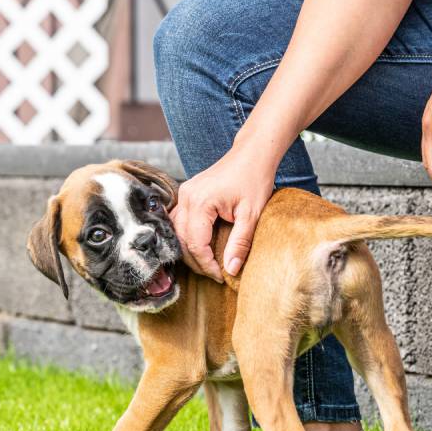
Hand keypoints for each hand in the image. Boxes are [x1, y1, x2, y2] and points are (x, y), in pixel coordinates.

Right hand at [171, 146, 275, 281]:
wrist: (252, 154)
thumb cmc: (254, 178)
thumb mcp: (252, 214)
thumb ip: (240, 243)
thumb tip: (231, 269)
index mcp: (201, 202)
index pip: (196, 243)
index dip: (207, 264)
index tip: (221, 275)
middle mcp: (187, 197)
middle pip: (182, 240)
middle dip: (198, 261)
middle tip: (216, 273)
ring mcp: (184, 193)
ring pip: (177, 232)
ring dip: (190, 250)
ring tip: (209, 263)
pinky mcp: (187, 193)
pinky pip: (180, 221)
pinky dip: (187, 237)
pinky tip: (201, 247)